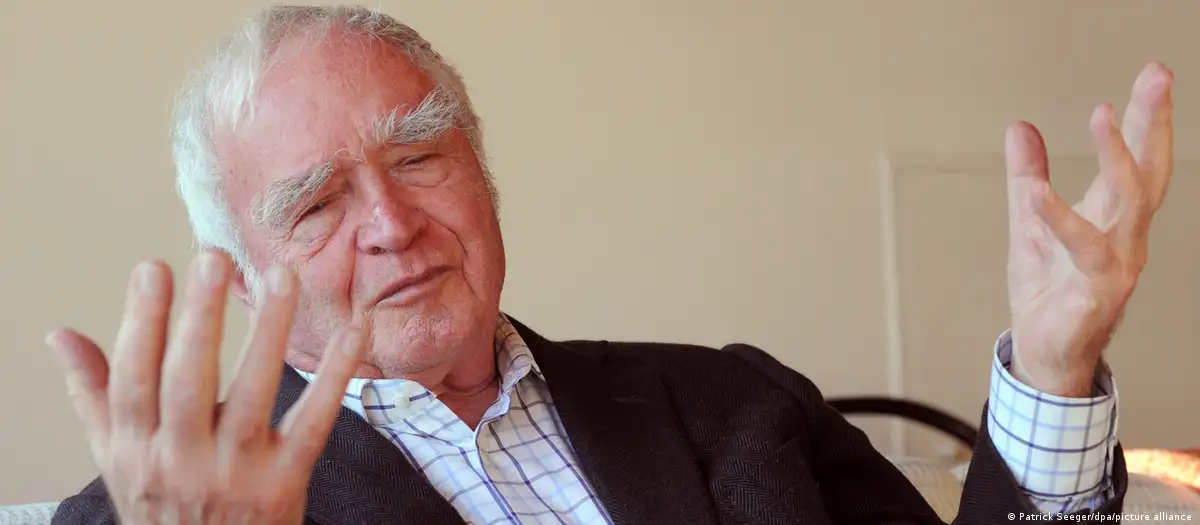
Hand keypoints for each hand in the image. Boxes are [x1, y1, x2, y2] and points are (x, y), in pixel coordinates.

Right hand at [45, 251, 365, 523]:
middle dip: (199, 319)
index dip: (142, 323)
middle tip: (213, 257)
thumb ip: (96, 395)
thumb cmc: (164, 507)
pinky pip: (313, 422)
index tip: (154, 268)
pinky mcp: (286, 483)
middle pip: (188, 382)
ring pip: (254, 394)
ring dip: (269, 331)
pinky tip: (354, 329)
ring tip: (280, 276)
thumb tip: (61, 335)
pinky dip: (336, 375)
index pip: (135, 379)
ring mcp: (237, 472)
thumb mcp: (119, 460)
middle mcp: (183, 460)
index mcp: (137, 449)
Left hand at [1005, 62, 1173, 396]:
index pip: (1140, 159)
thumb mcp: (1029, 221)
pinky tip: (1038, 192)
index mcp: (1114, 217)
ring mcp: (1117, 264)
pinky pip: (1082, 249)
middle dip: (1154, 123)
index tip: (1154, 76)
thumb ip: (1027, 176)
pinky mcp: (1095, 291)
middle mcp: (1126, 237)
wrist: (1044, 353)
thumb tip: (1021, 128)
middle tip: (1156, 77)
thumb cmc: (1047, 291)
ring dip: (1117, 157)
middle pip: (1150, 171)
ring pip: (1128, 203)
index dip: (1148, 118)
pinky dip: (1060, 218)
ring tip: (1104, 115)